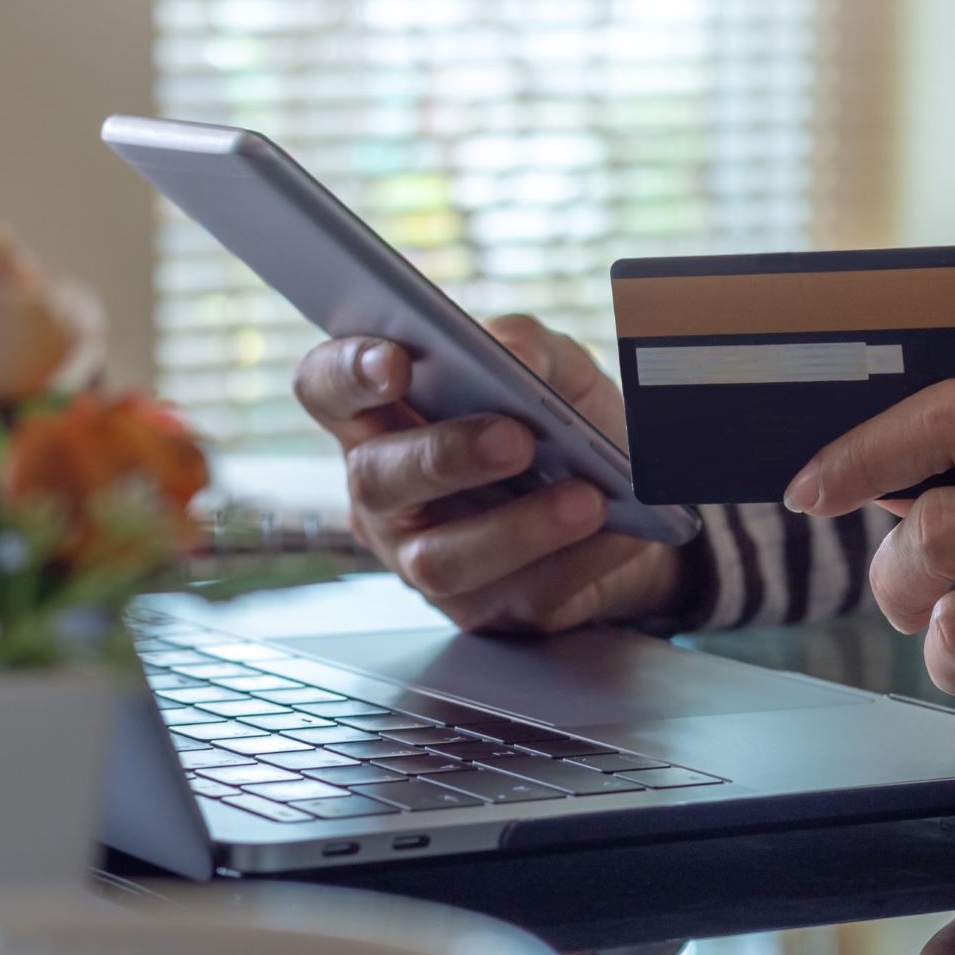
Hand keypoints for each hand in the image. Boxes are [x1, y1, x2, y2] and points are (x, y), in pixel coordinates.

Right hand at [294, 315, 682, 632]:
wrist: (626, 501)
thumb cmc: (560, 424)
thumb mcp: (552, 366)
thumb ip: (525, 344)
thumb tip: (513, 357)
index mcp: (383, 417)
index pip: (328, 388)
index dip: (347, 373)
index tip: (396, 361)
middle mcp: (386, 493)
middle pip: (378, 478)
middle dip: (446, 456)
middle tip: (514, 438)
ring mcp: (423, 558)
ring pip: (442, 558)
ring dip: (520, 526)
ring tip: (586, 498)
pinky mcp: (482, 610)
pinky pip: (521, 593)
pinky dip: (578, 559)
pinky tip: (617, 532)